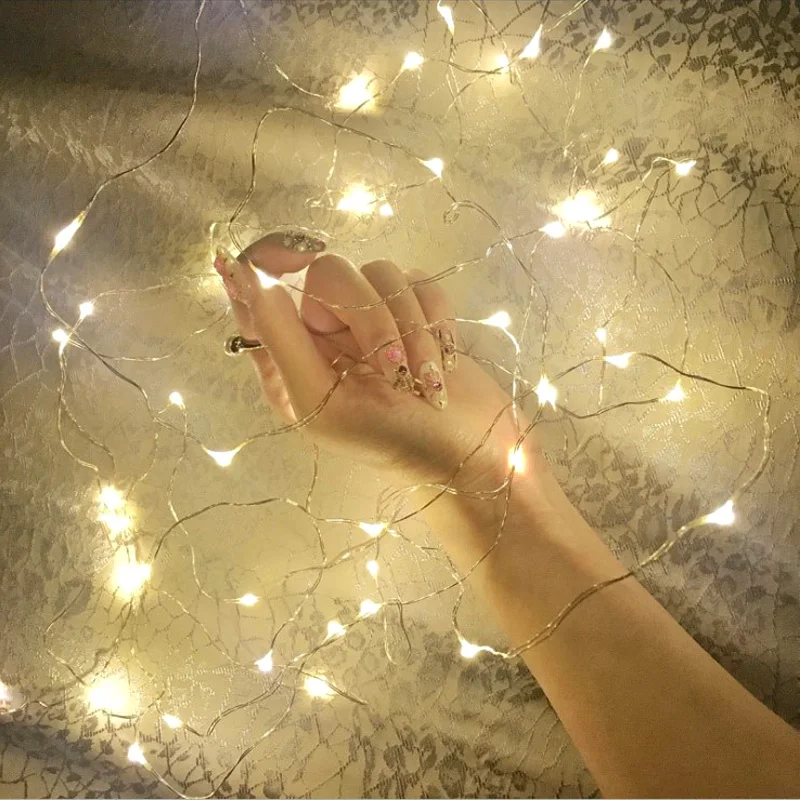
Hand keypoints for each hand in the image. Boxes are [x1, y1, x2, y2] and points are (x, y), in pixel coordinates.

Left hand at [214, 232, 527, 488]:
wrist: (471, 453)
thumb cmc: (392, 441)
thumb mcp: (323, 402)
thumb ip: (282, 342)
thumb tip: (249, 279)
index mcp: (291, 355)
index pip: (260, 288)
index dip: (267, 260)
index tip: (291, 256)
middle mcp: (326, 330)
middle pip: (331, 271)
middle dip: (371, 318)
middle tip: (391, 368)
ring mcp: (374, 317)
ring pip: (382, 273)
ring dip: (412, 329)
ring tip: (425, 380)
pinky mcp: (417, 311)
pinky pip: (420, 281)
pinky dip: (436, 319)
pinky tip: (444, 359)